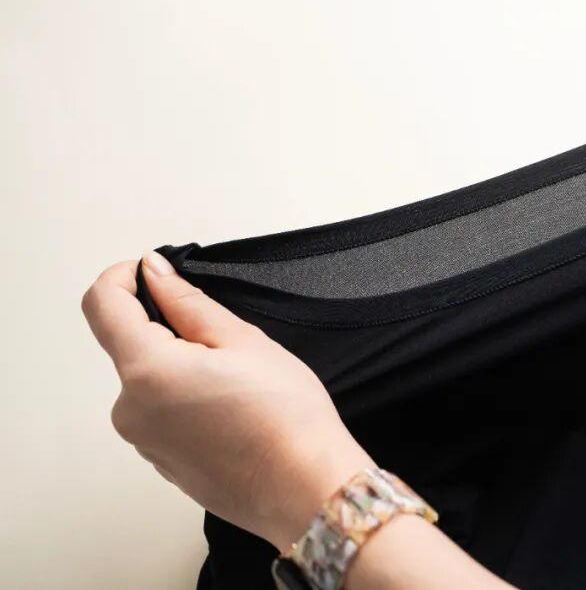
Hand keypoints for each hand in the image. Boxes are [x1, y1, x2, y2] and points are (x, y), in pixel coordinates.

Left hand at [81, 252, 373, 551]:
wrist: (308, 490)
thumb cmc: (287, 418)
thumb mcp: (244, 341)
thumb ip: (187, 302)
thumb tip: (154, 273)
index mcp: (147, 371)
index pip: (102, 305)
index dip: (123, 276)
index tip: (151, 271)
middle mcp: (130, 410)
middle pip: (132, 346)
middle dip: (171, 330)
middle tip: (231, 342)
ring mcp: (144, 442)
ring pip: (152, 381)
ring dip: (184, 368)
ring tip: (242, 383)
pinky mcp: (162, 462)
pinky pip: (164, 414)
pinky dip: (190, 400)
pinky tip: (236, 411)